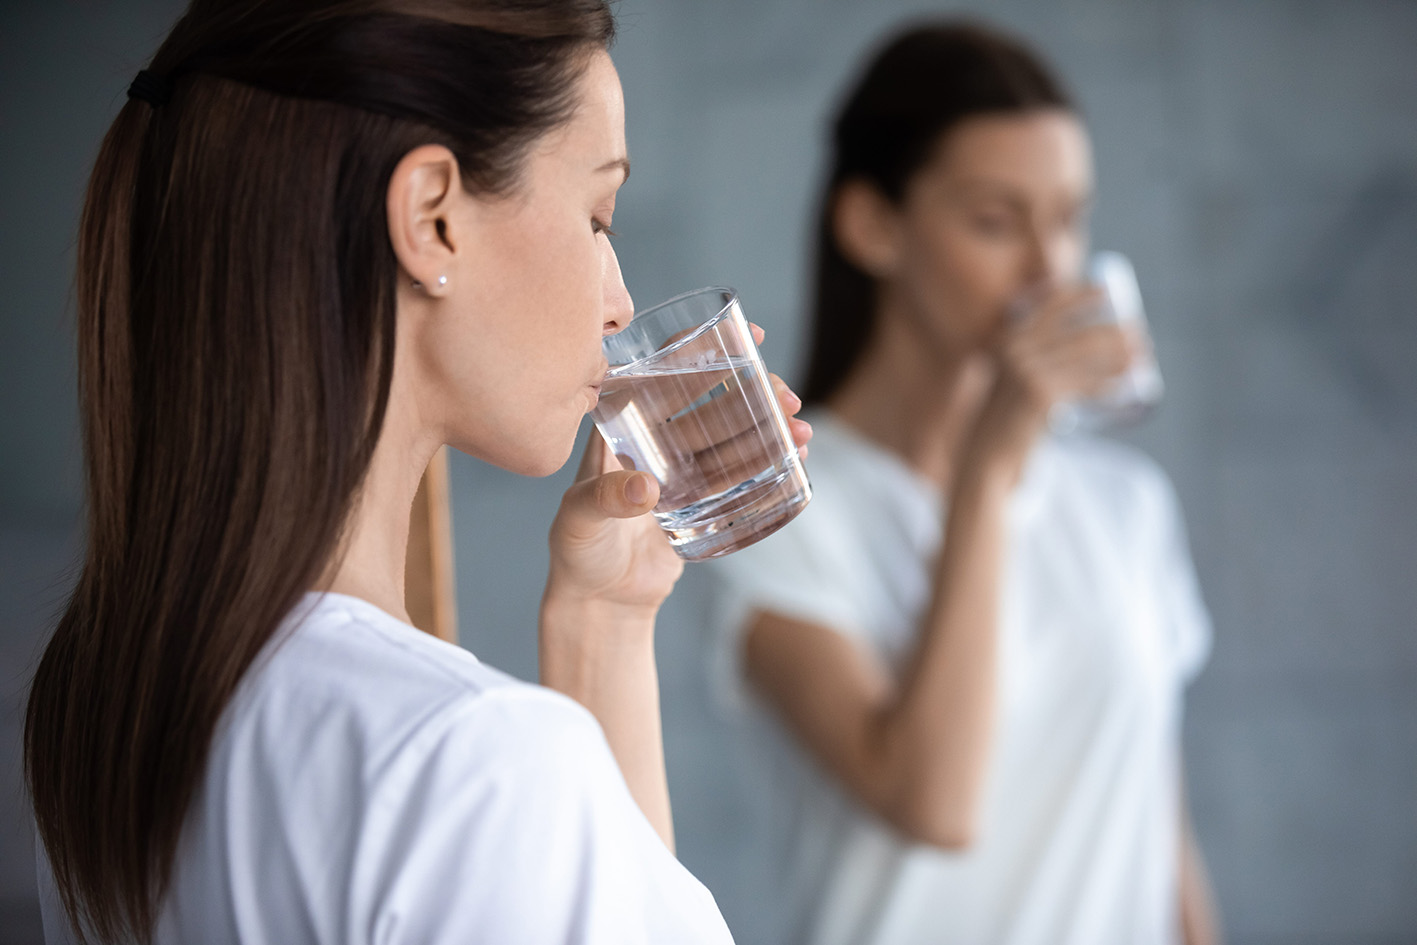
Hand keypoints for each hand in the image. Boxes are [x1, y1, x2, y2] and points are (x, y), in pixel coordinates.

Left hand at [544, 324, 810, 616]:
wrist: (601, 600)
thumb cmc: (577, 553)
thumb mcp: (579, 521)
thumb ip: (605, 501)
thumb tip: (644, 489)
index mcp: (620, 426)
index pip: (662, 372)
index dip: (701, 348)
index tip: (745, 336)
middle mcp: (654, 439)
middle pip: (710, 399)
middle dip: (753, 391)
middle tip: (788, 399)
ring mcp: (682, 468)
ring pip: (732, 433)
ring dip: (769, 426)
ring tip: (801, 433)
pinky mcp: (702, 499)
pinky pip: (740, 471)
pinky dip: (769, 460)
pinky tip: (796, 456)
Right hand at [963, 286, 1136, 482]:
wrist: (987, 449)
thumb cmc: (1007, 414)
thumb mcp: (1014, 377)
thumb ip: (1033, 357)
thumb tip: (1078, 342)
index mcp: (1009, 338)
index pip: (1048, 306)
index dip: (1079, 294)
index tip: (1106, 290)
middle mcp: (1016, 349)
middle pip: (1076, 332)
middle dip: (1113, 330)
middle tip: (1140, 334)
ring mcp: (1027, 370)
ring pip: (1085, 355)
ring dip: (1119, 354)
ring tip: (1142, 355)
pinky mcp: (1041, 394)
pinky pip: (1084, 385)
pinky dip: (1108, 383)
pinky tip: (1125, 384)